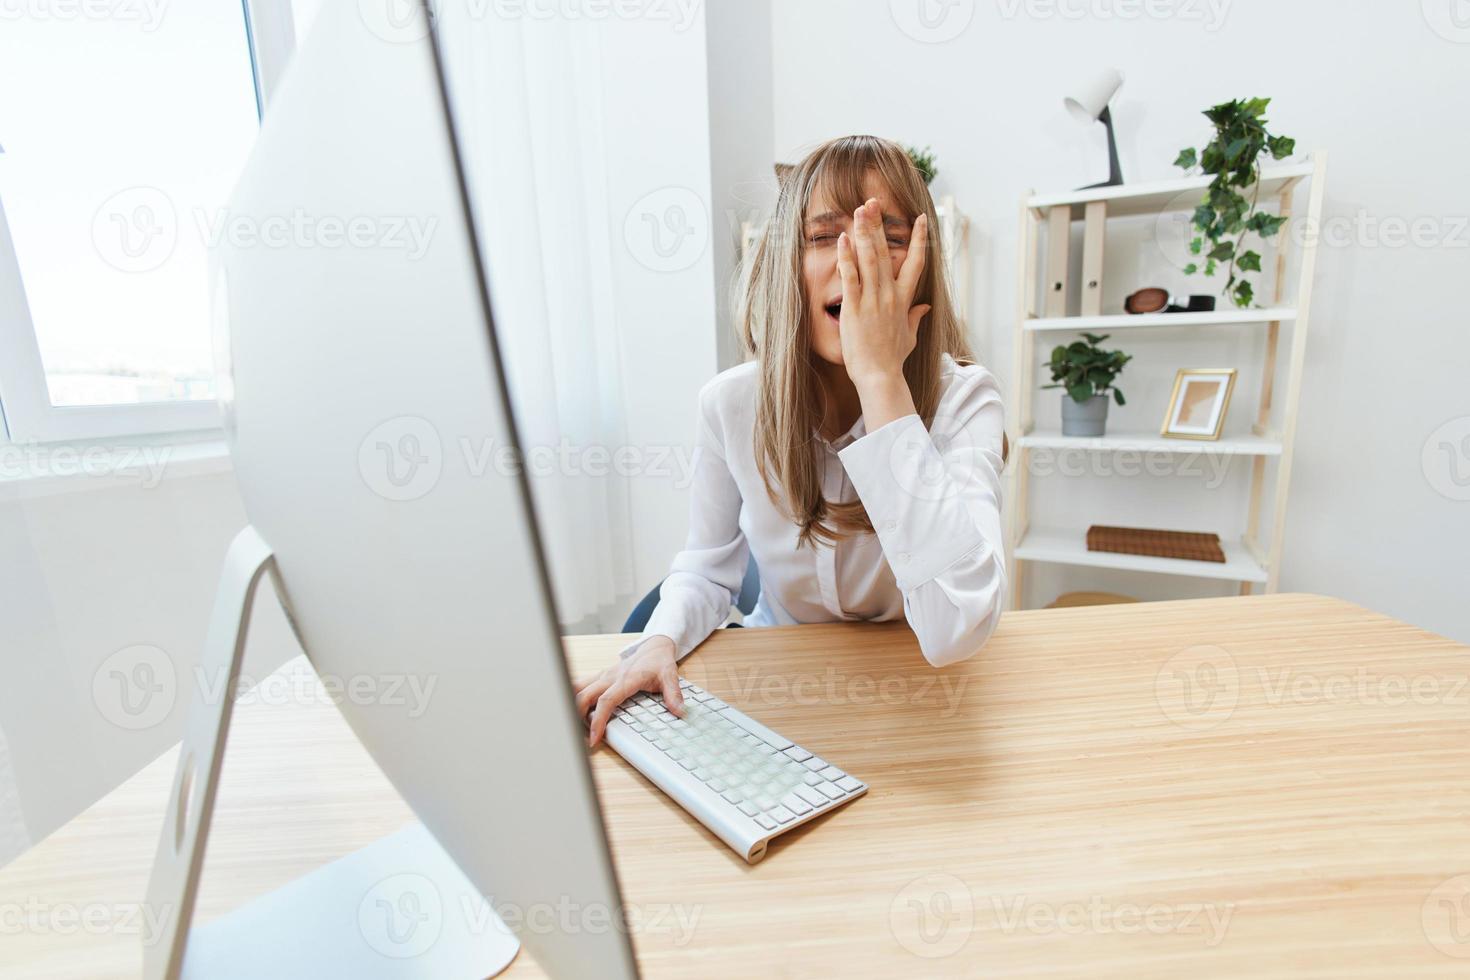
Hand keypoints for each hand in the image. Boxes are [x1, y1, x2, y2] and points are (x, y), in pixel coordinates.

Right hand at [574, 635, 683, 746]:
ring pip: (578, 688)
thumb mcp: (670, 675)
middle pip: (584, 696)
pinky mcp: (600, 677)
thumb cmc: (659, 661)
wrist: (654, 647)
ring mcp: (603, 676)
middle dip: (578, 717)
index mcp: (625, 679)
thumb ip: (673, 694)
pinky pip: (580, 686)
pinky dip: (573, 697)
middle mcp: (610, 677)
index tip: (594, 738)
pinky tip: (572, 710)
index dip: (598, 720)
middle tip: (583, 738)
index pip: (606, 701)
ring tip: (574, 725)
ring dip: (572, 705)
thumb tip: (679, 711)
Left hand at [836, 199, 930, 390]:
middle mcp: (890, 295)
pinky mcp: (855, 308)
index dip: (918, 239)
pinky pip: (850, 277)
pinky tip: (843, 239)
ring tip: (859, 210)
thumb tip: (924, 308)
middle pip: (886, 252)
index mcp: (904, 300)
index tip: (920, 218)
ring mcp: (873, 300)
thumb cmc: (892, 359)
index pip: (915, 263)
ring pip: (869, 259)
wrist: (880, 376)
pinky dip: (846, 257)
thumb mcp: (909, 337)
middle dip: (879, 225)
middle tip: (874, 202)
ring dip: (863, 232)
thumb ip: (916, 318)